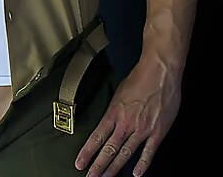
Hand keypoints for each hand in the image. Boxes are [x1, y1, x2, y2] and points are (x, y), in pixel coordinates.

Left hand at [74, 59, 181, 176]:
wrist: (159, 72)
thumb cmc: (140, 77)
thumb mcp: (119, 91)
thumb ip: (115, 108)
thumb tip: (110, 119)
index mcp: (114, 112)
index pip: (97, 137)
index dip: (87, 152)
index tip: (80, 163)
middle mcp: (126, 123)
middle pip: (108, 149)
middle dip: (98, 166)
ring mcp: (142, 129)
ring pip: (125, 154)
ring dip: (114, 168)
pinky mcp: (157, 132)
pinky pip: (148, 152)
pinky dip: (142, 164)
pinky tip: (135, 174)